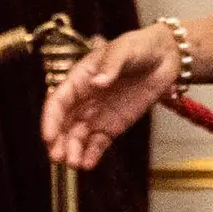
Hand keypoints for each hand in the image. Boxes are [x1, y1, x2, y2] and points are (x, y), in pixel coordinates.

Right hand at [40, 26, 182, 171]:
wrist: (164, 57)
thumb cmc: (138, 47)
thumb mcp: (124, 49)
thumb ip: (111, 65)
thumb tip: (98, 82)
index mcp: (80, 79)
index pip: (58, 101)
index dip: (50, 119)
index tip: (48, 136)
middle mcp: (84, 99)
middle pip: (64, 123)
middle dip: (58, 141)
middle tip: (58, 157)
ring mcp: (97, 114)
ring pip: (78, 136)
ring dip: (73, 150)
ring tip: (75, 163)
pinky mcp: (112, 126)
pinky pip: (98, 143)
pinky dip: (92, 154)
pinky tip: (88, 164)